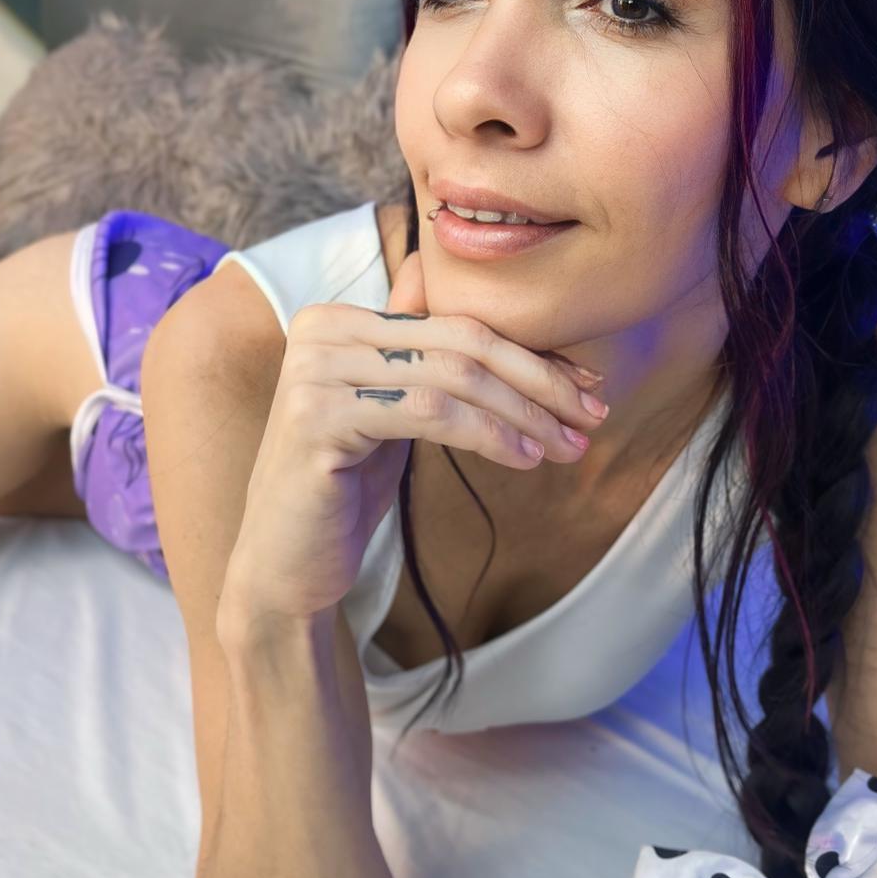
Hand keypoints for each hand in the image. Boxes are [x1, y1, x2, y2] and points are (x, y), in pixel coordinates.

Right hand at [216, 248, 608, 644]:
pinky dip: (487, 434)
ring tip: (567, 447)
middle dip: (538, 382)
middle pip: (460, 343)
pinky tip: (524, 460)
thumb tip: (491, 313)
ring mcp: (312, 371)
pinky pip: (428, 413)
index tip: (586, 386)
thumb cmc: (344, 488)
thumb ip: (426, 356)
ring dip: (524, 414)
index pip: (457, 324)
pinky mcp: (317, 418)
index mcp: (337, 319)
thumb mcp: (393, 409)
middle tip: (592, 416)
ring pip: (452, 377)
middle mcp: (319, 330)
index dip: (530, 353)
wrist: (285, 564)